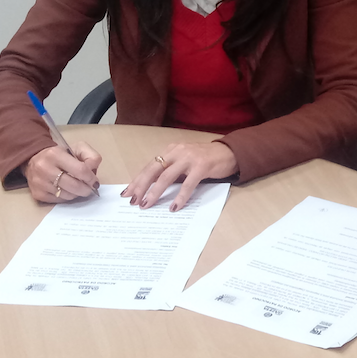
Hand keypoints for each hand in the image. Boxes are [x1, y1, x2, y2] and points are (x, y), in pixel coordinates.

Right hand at [25, 142, 101, 202]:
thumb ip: (91, 156)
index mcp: (55, 154)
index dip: (90, 178)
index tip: (94, 181)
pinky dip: (67, 197)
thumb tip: (93, 172)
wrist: (34, 159)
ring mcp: (39, 183)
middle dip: (86, 189)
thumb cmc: (60, 154)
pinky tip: (67, 190)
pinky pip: (59, 200)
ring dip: (77, 194)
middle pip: (74, 186)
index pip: (80, 170)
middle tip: (90, 188)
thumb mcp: (78, 148)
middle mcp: (44, 168)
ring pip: (67, 195)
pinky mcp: (37, 194)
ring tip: (78, 187)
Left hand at [122, 140, 237, 211]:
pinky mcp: (202, 166)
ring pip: (166, 177)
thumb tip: (152, 188)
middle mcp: (178, 152)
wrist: (228, 153)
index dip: (137, 180)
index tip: (128, 193)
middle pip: (153, 170)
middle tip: (133, 201)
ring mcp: (189, 158)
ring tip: (147, 204)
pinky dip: (180, 196)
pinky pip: (188, 184)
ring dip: (155, 192)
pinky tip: (174, 207)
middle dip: (141, 186)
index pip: (150, 166)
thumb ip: (171, 170)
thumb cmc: (205, 159)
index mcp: (171, 150)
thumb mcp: (184, 162)